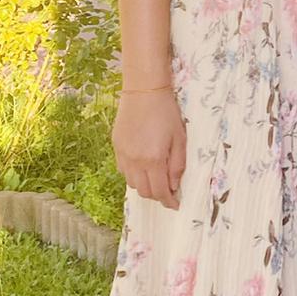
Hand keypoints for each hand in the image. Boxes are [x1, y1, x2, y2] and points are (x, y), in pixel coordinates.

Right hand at [113, 88, 186, 208]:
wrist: (143, 91)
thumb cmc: (166, 112)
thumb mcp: (180, 139)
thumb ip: (177, 166)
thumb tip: (174, 186)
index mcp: (153, 160)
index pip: (160, 191)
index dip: (169, 201)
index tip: (175, 204)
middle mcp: (135, 161)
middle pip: (144, 191)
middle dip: (157, 196)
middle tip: (168, 192)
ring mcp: (123, 154)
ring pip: (132, 183)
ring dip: (144, 187)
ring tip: (155, 179)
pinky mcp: (116, 147)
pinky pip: (123, 171)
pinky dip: (134, 175)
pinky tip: (143, 168)